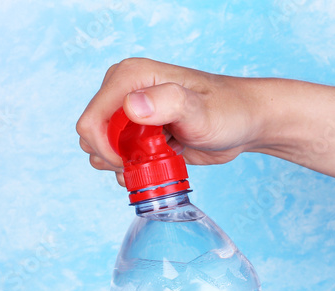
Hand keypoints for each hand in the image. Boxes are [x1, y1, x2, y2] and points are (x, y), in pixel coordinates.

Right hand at [76, 57, 265, 185]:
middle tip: (150, 161)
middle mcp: (124, 91)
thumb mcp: (200, 110)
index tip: (136, 161)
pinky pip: (118, 157)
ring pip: (102, 149)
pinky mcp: (139, 131)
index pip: (91, 120)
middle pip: (92, 136)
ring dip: (124, 165)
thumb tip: (132, 106)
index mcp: (129, 77)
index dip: (106, 149)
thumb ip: (168, 103)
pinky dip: (133, 169)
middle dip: (115, 158)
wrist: (244, 122)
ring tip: (157, 162)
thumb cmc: (227, 111)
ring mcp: (129, 112)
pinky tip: (159, 166)